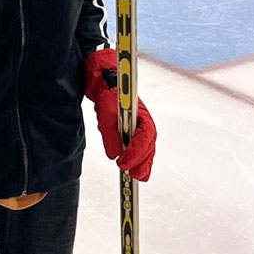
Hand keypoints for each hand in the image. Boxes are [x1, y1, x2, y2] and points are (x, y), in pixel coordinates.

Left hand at [84, 49, 156, 181]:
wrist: (104, 77)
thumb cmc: (107, 89)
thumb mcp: (105, 110)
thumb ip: (110, 132)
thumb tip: (114, 154)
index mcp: (140, 113)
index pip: (144, 135)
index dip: (136, 151)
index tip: (124, 163)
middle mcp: (143, 120)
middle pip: (149, 144)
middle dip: (143, 161)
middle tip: (136, 176)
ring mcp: (139, 124)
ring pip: (146, 147)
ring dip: (143, 162)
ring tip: (137, 176)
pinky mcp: (132, 128)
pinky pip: (140, 145)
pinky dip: (139, 157)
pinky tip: (136, 168)